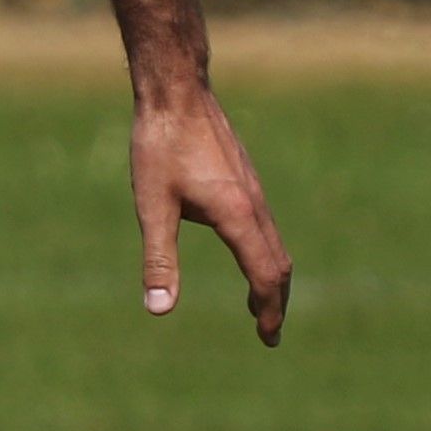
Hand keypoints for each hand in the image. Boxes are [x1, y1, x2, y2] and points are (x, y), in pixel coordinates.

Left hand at [134, 79, 289, 343]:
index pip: (263, 275)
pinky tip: (245, 254)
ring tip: (260, 303)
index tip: (266, 337)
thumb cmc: (159, 147)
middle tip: (268, 333)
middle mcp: (255, 205)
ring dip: (272, 278)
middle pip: (278, 264)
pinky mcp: (245, 179)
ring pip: (275, 244)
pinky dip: (265, 253)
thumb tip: (159, 309)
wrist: (177, 93)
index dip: (267, 309)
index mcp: (237, 215)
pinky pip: (266, 227)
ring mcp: (254, 190)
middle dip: (274, 301)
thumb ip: (158, 259)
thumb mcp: (152, 207)